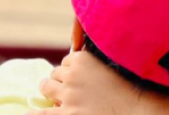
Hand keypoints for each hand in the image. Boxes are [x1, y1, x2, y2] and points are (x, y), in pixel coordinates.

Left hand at [29, 51, 165, 114]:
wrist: (137, 111)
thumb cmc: (128, 91)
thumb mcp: (110, 67)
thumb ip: (93, 63)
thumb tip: (74, 60)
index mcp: (83, 59)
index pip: (66, 61)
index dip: (71, 72)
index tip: (80, 79)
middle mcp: (72, 75)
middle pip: (54, 74)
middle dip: (61, 81)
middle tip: (72, 91)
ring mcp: (68, 96)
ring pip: (46, 87)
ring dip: (50, 91)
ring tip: (55, 98)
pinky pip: (40, 113)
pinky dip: (35, 112)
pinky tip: (30, 112)